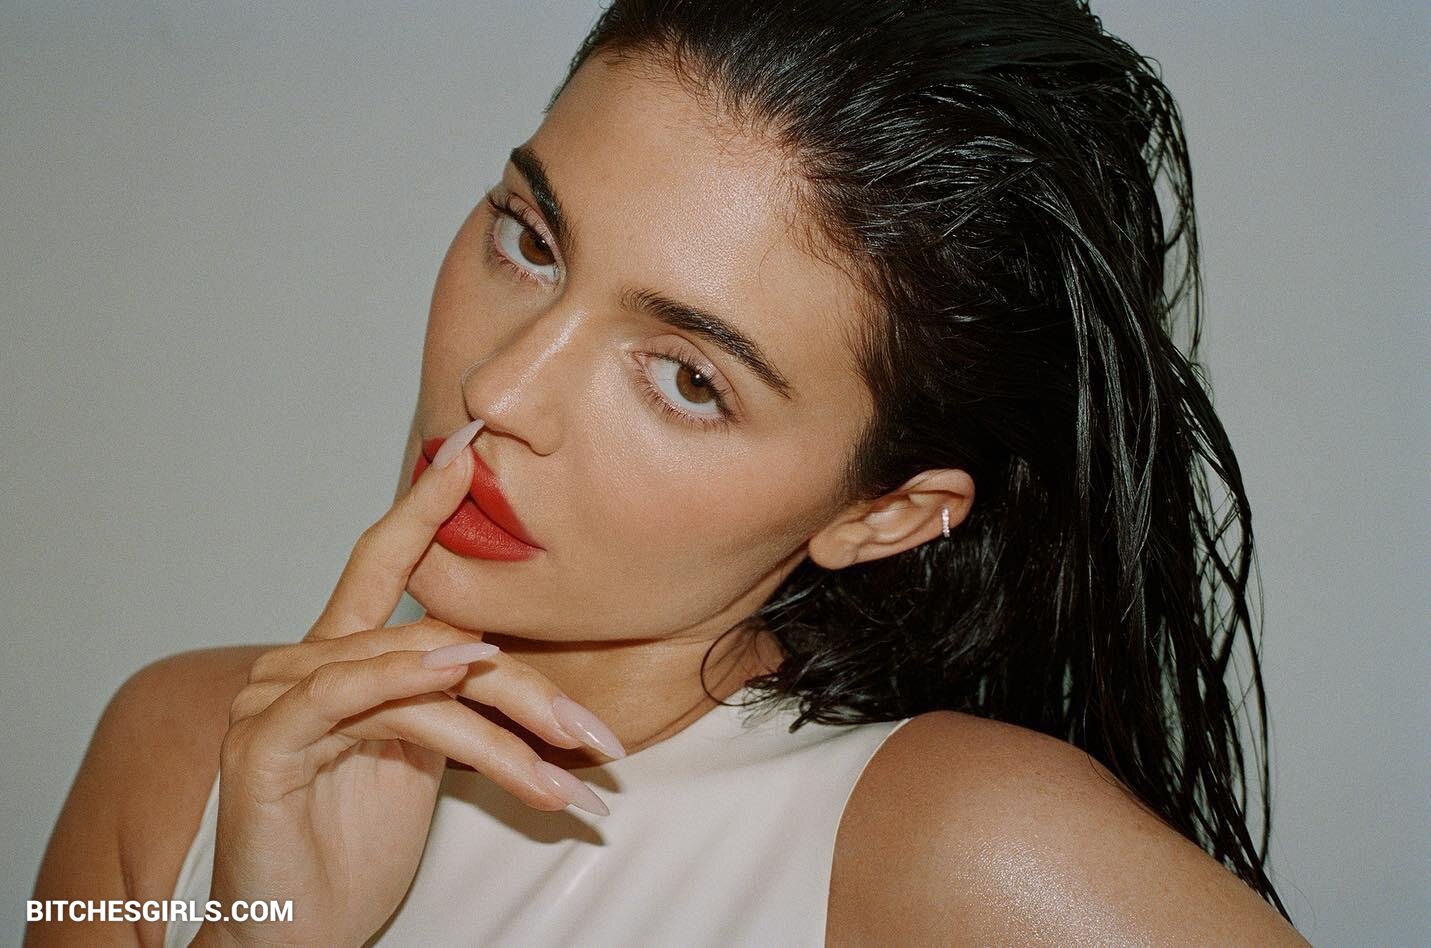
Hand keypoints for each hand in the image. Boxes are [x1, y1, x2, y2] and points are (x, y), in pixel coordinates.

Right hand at [197, 421, 622, 946]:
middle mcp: (307, 665)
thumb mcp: (423, 763)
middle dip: (530, 686)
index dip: (424, 507)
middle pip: (437, 638)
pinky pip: (342, 695)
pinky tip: (459, 683)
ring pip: (413, 675)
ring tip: (569, 766)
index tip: (468, 456)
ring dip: (502, 722)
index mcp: (345, 661)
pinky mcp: (262, 742)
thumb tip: (522, 678)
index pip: (386, 565)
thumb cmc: (353, 850)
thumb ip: (454, 707)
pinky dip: (404, 681)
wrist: (298, 936)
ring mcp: (277, 698)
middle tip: (598, 737)